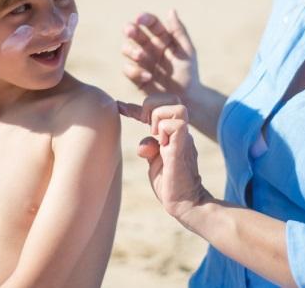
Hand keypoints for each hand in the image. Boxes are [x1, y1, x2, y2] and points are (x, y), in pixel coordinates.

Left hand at [118, 94, 211, 220]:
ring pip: (177, 107)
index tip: (119, 106)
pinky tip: (160, 145)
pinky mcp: (182, 149)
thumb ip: (149, 148)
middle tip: (144, 124)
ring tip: (154, 134)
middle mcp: (180, 132)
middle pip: (173, 99)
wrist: (185, 204)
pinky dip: (164, 130)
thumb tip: (143, 144)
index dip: (135, 106)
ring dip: (159, 117)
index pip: (158, 109)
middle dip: (152, 105)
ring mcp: (183, 139)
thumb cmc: (170, 184)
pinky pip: (178, 125)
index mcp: (172, 133)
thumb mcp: (154, 162)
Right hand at [122, 10, 199, 102]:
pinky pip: (128, 69)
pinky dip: (135, 71)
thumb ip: (179, 32)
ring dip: (132, 50)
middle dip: (130, 29)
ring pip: (127, 49)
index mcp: (162, 38)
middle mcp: (149, 47)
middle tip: (130, 30)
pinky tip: (148, 76)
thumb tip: (171, 10)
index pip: (151, 23)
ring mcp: (141, 61)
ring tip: (141, 56)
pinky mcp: (136, 76)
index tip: (140, 19)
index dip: (145, 19)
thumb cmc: (188, 73)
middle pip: (134, 33)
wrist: (186, 98)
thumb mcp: (187, 51)